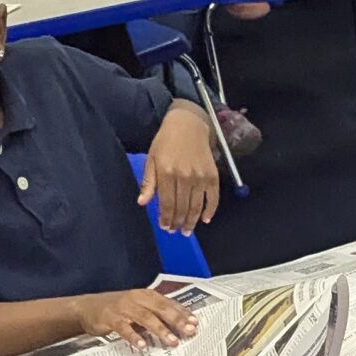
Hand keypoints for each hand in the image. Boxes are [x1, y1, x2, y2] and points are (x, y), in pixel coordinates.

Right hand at [73, 287, 200, 350]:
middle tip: (189, 331)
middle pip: (160, 308)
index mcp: (146, 295)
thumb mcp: (139, 308)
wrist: (87, 308)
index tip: (195, 323)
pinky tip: (143, 346)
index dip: (182, 313)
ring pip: (145, 317)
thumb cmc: (118, 310)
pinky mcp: (110, 318)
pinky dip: (134, 336)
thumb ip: (156, 315)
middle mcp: (136, 299)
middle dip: (176, 320)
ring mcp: (123, 308)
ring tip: (172, 341)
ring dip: (160, 330)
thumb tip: (180, 327)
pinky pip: (124, 328)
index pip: (168, 303)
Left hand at [140, 103, 221, 232]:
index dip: (166, 218)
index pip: (166, 203)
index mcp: (167, 173)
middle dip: (178, 222)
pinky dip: (210, 211)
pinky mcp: (212, 176)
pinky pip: (213, 198)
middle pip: (182, 207)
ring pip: (196, 206)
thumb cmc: (166, 141)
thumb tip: (142, 203)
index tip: (165, 227)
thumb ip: (148, 182)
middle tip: (175, 231)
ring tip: (187, 230)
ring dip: (191, 221)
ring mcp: (200, 177)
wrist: (188, 124)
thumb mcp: (151, 159)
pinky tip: (205, 219)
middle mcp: (184, 177)